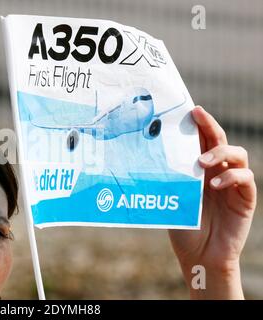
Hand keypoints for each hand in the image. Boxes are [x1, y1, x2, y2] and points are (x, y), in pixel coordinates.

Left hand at [169, 106, 256, 298]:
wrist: (198, 255)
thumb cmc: (182, 226)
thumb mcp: (172, 198)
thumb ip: (170, 178)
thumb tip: (146, 155)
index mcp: (200, 170)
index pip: (201, 141)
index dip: (199, 124)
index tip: (189, 109)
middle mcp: (217, 172)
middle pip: (220, 140)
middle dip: (210, 125)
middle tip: (197, 115)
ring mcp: (233, 184)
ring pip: (237, 154)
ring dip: (220, 152)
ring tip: (201, 163)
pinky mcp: (245, 198)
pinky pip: (245, 178)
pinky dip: (231, 176)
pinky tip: (214, 184)